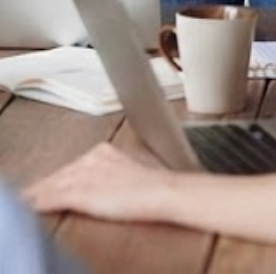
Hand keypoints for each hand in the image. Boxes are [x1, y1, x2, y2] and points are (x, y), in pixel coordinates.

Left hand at [23, 142, 169, 222]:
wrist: (165, 190)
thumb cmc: (159, 182)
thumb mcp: (138, 166)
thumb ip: (121, 166)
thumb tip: (120, 174)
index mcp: (106, 151)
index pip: (75, 166)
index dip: (61, 177)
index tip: (52, 184)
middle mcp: (93, 158)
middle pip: (61, 174)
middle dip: (46, 185)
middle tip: (33, 194)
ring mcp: (87, 175)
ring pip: (53, 185)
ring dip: (38, 193)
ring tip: (29, 199)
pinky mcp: (84, 193)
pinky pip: (53, 198)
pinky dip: (40, 203)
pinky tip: (34, 206)